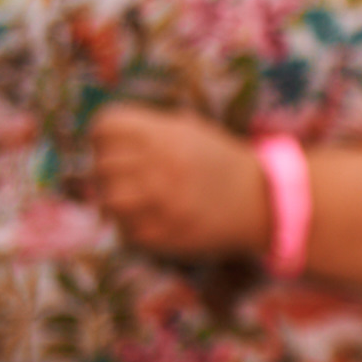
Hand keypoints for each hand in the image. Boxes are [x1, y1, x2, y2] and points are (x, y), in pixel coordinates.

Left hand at [88, 104, 271, 259]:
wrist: (261, 200)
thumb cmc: (220, 161)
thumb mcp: (190, 129)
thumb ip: (149, 129)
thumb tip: (105, 137)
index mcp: (163, 133)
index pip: (104, 127)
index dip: (106, 136)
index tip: (116, 145)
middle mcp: (158, 164)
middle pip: (101, 163)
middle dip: (110, 169)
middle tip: (127, 176)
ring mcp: (158, 201)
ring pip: (107, 198)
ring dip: (117, 198)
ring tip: (134, 199)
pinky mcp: (161, 234)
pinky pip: (125, 229)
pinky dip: (132, 224)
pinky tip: (150, 217)